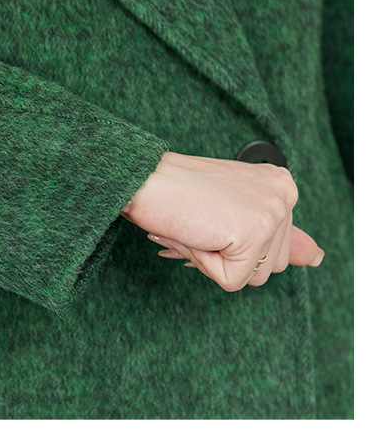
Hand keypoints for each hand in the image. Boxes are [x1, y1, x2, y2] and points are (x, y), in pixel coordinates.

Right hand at [121, 151, 323, 290]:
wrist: (142, 179)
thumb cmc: (173, 191)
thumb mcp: (229, 210)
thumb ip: (274, 234)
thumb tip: (318, 258)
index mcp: (280, 185)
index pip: (277, 245)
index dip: (236, 245)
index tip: (213, 221)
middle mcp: (285, 194)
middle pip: (271, 266)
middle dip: (230, 257)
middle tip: (201, 225)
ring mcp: (272, 213)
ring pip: (253, 276)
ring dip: (217, 262)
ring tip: (198, 228)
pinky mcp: (253, 233)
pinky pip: (231, 281)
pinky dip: (204, 264)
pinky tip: (194, 233)